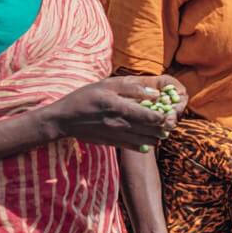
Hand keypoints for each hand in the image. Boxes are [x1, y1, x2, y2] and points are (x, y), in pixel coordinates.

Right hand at [44, 75, 188, 149]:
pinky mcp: (114, 144)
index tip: (167, 108)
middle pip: (153, 130)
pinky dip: (147, 142)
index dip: (164, 114)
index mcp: (120, 108)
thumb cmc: (86, 97)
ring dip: (157, 134)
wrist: (65, 119)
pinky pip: (138, 147)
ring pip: (148, 141)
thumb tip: (155, 93)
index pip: (151, 116)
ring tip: (157, 125)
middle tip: (167, 117)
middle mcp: (121, 125)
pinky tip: (147, 134)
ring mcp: (118, 137)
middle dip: (164, 125)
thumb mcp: (107, 85)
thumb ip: (132, 88)